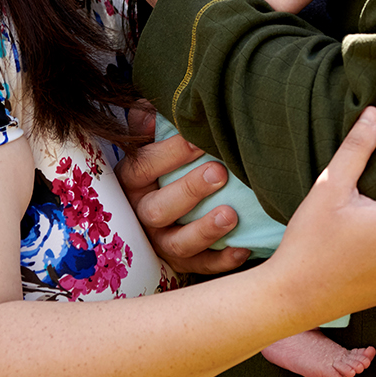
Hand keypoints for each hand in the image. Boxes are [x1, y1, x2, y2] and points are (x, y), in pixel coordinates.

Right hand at [115, 129, 250, 275]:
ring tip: (231, 215)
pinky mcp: (181, 264)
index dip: (171, 153)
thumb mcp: (151, 138)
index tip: (199, 139)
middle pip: (158, 208)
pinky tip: (244, 248)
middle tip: (219, 173)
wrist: (165, 201)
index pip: (143, 166)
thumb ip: (150, 122)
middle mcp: (141, 214)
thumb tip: (154, 109)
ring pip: (177, 244)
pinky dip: (222, 260)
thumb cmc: (165, 161)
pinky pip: (200, 267)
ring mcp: (160, 242)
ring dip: (204, 230)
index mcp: (131, 180)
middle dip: (190, 190)